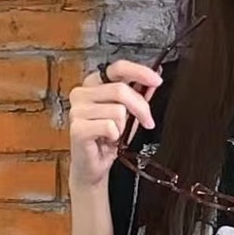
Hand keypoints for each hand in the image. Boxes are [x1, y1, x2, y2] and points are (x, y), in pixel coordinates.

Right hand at [68, 60, 162, 191]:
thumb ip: (138, 96)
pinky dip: (115, 136)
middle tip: (148, 121)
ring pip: (117, 110)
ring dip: (124, 127)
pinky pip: (109, 126)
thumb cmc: (107, 139)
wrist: (93, 166)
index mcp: (93, 83)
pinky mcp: (77, 128)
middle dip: (141, 108)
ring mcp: (77, 110)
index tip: (156, 81)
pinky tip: (107, 141)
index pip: (118, 68)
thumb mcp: (128, 115)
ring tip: (116, 135)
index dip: (140, 72)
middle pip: (121, 90)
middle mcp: (81, 93)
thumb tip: (153, 81)